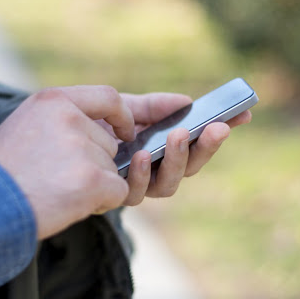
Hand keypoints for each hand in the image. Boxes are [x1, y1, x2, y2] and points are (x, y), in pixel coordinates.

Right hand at [0, 86, 134, 239]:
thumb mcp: (24, 125)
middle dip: (95, 165)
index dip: (122, 116)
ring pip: (112, 169)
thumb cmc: (0, 172)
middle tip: (61, 179)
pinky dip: (103, 202)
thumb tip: (100, 133)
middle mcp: (70, 118)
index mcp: (53, 101)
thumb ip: (60, 121)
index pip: (108, 97)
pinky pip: (119, 191)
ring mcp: (82, 149)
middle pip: (109, 144)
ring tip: (58, 192)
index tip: (125, 132)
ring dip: (95, 186)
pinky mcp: (92, 179)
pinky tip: (72, 205)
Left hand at [97, 92, 251, 204]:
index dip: (220, 131)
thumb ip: (154, 107)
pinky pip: (135, 191)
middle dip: (206, 147)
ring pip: (169, 185)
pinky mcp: (116, 196)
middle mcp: (154, 172)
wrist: (55, 138)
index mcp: (162, 150)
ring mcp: (136, 187)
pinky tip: (141, 154)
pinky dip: (141, 173)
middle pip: (190, 167)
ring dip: (177, 160)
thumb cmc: (92, 124)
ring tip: (180, 135)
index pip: (198, 144)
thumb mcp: (125, 108)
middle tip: (217, 128)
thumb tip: (186, 102)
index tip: (243, 114)